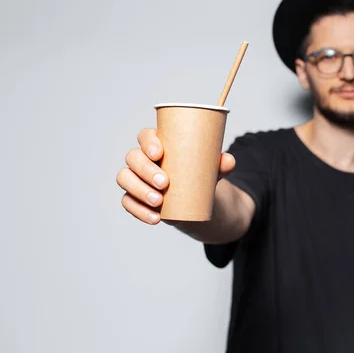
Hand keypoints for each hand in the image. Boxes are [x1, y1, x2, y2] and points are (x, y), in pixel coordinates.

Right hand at [116, 128, 235, 224]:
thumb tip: (229, 161)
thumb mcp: (211, 169)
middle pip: (133, 158)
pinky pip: (128, 202)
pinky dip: (139, 210)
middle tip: (165, 183)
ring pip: (125, 178)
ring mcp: (135, 178)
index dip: (148, 142)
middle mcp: (142, 158)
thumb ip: (221, 164)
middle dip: (145, 170)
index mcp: (158, 144)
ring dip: (139, 190)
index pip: (145, 136)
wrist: (196, 199)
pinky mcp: (134, 197)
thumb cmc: (198, 174)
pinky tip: (155, 218)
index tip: (159, 153)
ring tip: (159, 201)